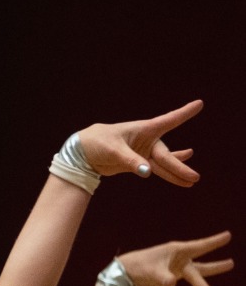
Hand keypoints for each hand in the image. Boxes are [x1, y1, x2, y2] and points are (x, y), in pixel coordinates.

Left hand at [76, 101, 202, 184]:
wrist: (85, 151)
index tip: (199, 104)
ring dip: (176, 173)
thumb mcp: (113, 151)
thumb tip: (147, 173)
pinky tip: (181, 172)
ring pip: (163, 164)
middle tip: (195, 178)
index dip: (184, 113)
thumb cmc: (99, 143)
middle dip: (179, 167)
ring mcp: (144, 152)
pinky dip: (168, 172)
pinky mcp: (138, 163)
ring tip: (192, 181)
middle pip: (166, 155)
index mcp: (144, 129)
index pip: (168, 121)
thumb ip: (131, 161)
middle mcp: (147, 140)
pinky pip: (157, 168)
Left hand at [118, 231, 232, 285]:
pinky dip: (199, 284)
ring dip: (213, 271)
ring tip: (230, 264)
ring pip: (199, 272)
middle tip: (232, 263)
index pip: (200, 246)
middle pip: (202, 264)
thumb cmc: (140, 266)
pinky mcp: (174, 276)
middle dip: (217, 265)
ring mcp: (178, 267)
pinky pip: (190, 279)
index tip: (228, 236)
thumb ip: (163, 277)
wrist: (128, 271)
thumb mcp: (152, 271)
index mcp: (177, 250)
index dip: (214, 242)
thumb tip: (173, 284)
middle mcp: (181, 258)